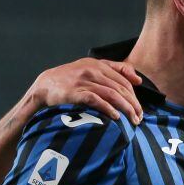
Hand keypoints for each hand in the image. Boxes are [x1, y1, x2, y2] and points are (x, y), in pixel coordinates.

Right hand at [26, 58, 143, 124]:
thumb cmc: (71, 80)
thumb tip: (138, 80)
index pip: (124, 81)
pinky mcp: (74, 92)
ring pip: (112, 94)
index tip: (139, 109)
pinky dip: (108, 108)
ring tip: (132, 120)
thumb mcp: (91, 68)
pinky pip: (96, 100)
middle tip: (139, 118)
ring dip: (125, 108)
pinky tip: (116, 117)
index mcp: (97, 64)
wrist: (44, 85)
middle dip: (133, 104)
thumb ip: (115, 70)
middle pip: (120, 88)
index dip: (134, 96)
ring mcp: (83, 81)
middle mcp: (91, 70)